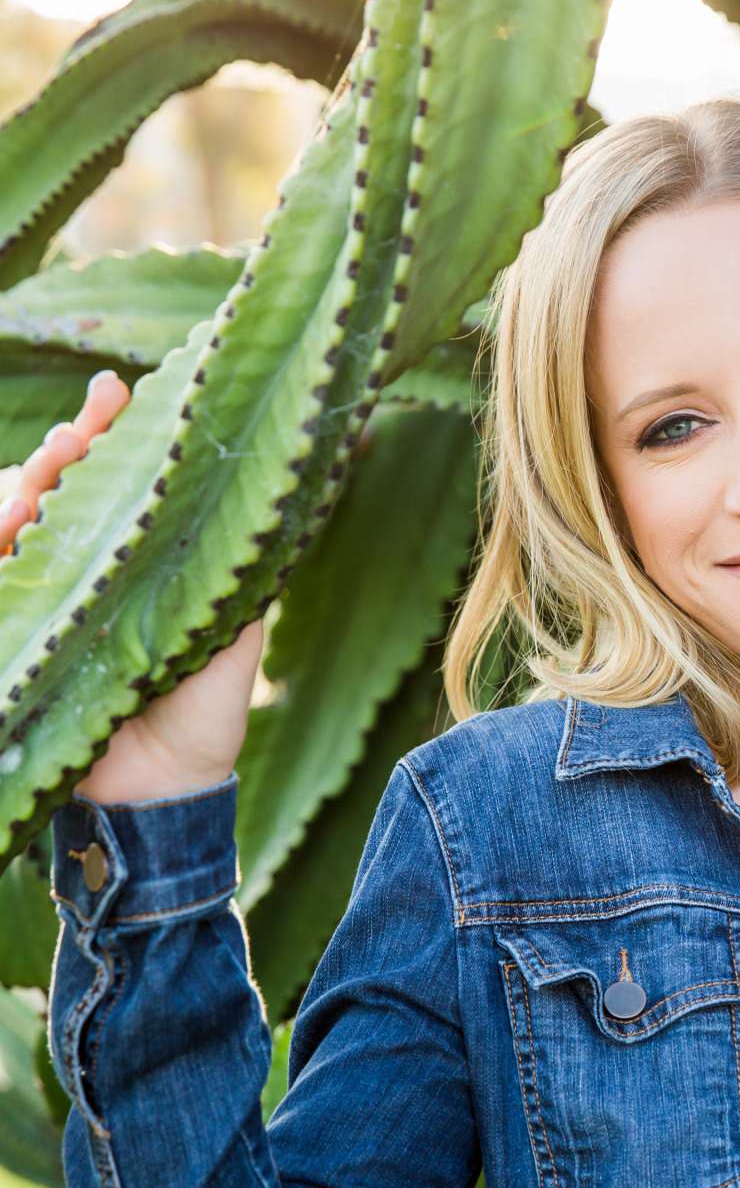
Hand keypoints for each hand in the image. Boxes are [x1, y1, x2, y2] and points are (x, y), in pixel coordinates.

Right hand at [0, 372, 263, 805]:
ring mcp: (35, 602)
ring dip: (14, 491)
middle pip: (43, 487)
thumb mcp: (230, 633)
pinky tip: (7, 525)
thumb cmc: (202, 715)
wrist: (166, 793)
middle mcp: (76, 572)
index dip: (103, 431)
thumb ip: (234, 573)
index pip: (104, 480)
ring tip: (37, 487)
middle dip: (55, 451)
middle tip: (77, 436)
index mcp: (129, 561)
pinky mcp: (8, 637)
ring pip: (3, 518)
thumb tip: (265, 500)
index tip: (115, 394)